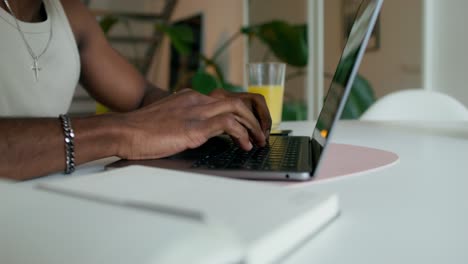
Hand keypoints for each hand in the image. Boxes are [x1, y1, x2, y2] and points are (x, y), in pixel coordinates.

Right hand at [116, 89, 267, 159]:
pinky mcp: (195, 127)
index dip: (242, 112)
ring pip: (238, 108)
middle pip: (237, 100)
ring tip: (259, 141)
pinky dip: (242, 134)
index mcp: (189, 97)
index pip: (224, 99)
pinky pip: (229, 124)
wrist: (122, 131)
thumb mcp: (167, 121)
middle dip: (254, 116)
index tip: (248, 125)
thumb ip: (184, 122)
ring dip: (253, 126)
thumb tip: (199, 135)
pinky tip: (245, 145)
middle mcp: (195, 100)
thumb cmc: (139, 131)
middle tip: (261, 133)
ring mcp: (196, 111)